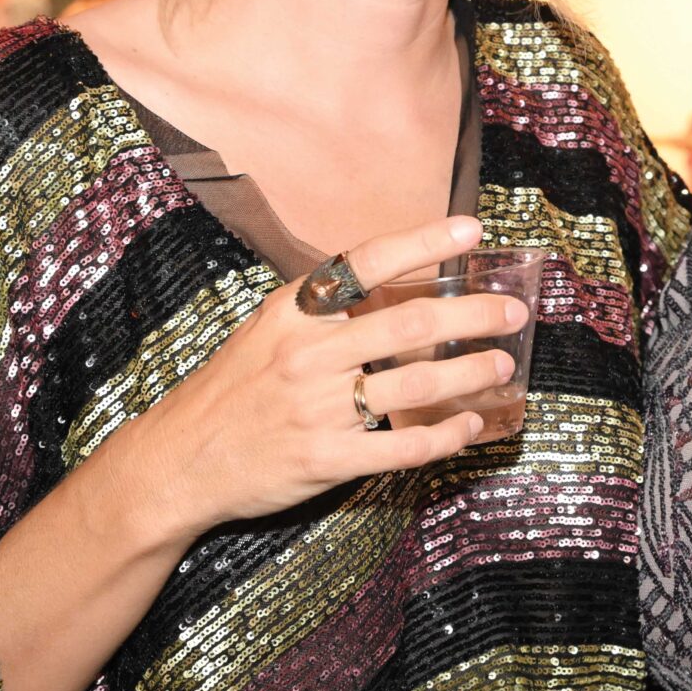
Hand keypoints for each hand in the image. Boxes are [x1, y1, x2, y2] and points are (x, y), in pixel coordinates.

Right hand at [118, 214, 521, 542]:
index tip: (471, 230)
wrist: (178, 460)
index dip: (423, 242)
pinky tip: (469, 425)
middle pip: (410, 324)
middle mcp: (308, 354)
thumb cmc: (232, 390)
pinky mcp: (326, 459)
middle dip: (474, 315)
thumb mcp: (265, 331)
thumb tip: (396, 285)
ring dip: (469, 374)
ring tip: (501, 366)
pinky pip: (402, 447)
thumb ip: (323, 310)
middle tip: (513, 312)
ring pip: (416, 385)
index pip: (366, 263)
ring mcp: (318, 409)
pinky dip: (444, 436)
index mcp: (294, 313)